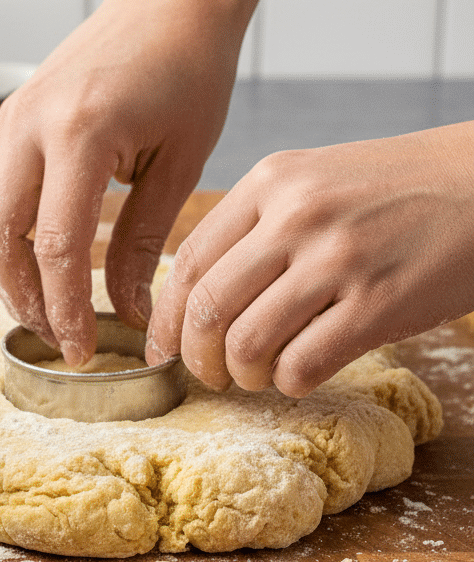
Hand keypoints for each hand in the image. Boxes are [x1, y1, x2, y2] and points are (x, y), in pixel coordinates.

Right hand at [0, 0, 241, 364]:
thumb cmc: (190, 71)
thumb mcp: (181, 163)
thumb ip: (147, 241)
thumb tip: (131, 313)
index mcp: (80, 132)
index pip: (57, 246)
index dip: (66, 309)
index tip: (84, 350)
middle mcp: (28, 123)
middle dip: (22, 299)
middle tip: (61, 335)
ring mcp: (8, 118)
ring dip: (5, 272)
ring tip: (50, 306)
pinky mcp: (7, 118)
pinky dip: (5, 237)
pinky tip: (42, 260)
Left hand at [146, 123, 473, 395]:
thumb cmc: (397, 189)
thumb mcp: (316, 178)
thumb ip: (258, 224)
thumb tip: (201, 297)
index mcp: (271, 182)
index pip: (188, 262)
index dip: (167, 319)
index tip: (164, 349)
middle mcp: (297, 216)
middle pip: (208, 307)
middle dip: (196, 357)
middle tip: (209, 375)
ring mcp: (338, 259)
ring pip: (248, 343)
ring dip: (243, 375)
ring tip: (259, 375)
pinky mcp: (378, 304)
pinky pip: (302, 365)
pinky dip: (290, 383)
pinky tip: (302, 374)